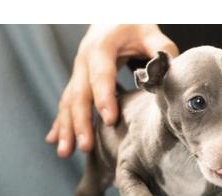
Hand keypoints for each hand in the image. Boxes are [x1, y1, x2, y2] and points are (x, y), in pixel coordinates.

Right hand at [46, 24, 178, 157]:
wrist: (111, 17)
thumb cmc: (133, 26)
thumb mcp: (150, 32)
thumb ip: (161, 50)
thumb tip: (168, 71)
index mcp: (102, 48)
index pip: (102, 75)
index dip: (104, 98)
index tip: (110, 120)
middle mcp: (84, 60)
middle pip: (80, 94)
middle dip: (81, 122)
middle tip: (85, 147)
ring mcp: (77, 71)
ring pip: (68, 102)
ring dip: (66, 128)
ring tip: (64, 152)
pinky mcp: (76, 80)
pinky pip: (65, 103)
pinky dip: (60, 122)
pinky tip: (53, 140)